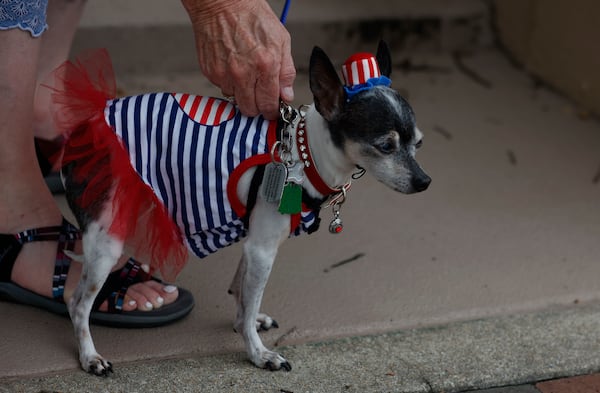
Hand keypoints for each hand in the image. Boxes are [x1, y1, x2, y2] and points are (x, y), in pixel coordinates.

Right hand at [182, 0, 295, 119]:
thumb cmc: (251, 16)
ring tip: (245, 74)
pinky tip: (233, 66)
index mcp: (265, 65)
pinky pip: (222, 87)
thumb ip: (286, 72)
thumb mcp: (281, 40)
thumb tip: (286, 95)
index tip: (272, 109)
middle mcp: (243, 73)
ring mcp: (224, 74)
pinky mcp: (210, 72)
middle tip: (259, 96)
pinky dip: (229, 82)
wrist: (221, 3)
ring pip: (235, 99)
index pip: (268, 104)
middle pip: (250, 110)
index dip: (272, 110)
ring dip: (241, 93)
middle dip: (257, 106)